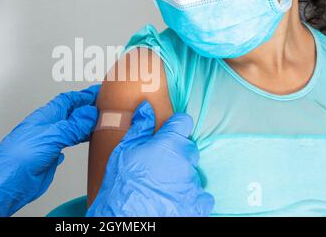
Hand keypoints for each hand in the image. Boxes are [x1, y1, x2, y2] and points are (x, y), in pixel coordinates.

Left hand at [0, 85, 99, 216]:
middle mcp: (48, 126)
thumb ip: (73, 125)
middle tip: (103, 107)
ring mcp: (49, 141)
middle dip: (86, 108)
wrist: (7, 180)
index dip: (84, 95)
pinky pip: (67, 143)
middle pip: (71, 112)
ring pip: (71, 128)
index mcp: (47, 115)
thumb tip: (90, 114)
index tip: (98, 92)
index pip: (69, 100)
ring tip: (98, 122)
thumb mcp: (52, 135)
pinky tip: (81, 141)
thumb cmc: (18, 155)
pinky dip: (77, 140)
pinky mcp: (50, 157)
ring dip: (84, 124)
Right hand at [86, 101, 213, 216]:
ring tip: (161, 184)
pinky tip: (176, 198)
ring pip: (192, 171)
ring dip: (181, 174)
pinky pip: (203, 195)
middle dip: (176, 151)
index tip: (168, 130)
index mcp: (169, 143)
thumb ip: (140, 127)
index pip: (183, 122)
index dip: (175, 124)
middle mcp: (185, 160)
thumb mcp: (125, 150)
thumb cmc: (122, 184)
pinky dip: (192, 196)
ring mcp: (193, 183)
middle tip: (157, 162)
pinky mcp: (197, 204)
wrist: (126, 218)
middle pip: (188, 146)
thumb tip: (146, 108)